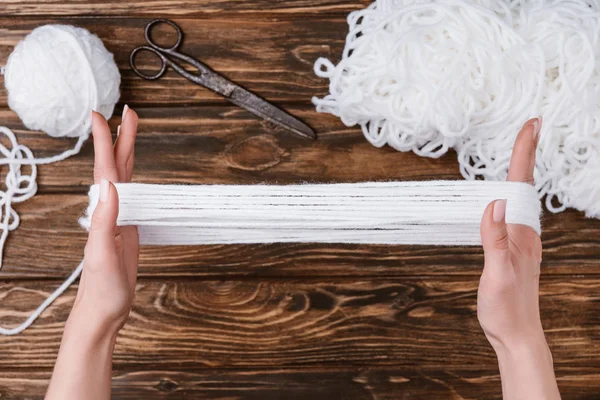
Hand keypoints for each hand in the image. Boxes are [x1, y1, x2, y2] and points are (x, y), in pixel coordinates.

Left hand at [46, 107, 138, 399]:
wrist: (104, 311)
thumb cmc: (102, 289)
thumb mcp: (102, 256)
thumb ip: (104, 221)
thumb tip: (109, 186)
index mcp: (102, 213)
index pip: (104, 170)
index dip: (104, 142)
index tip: (101, 115)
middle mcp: (109, 211)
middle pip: (117, 167)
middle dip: (121, 138)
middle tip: (129, 113)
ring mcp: (119, 219)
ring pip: (125, 179)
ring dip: (128, 154)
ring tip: (133, 133)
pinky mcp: (128, 229)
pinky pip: (134, 196)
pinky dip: (136, 178)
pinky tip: (138, 174)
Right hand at [478, 117, 559, 398]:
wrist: (516, 335)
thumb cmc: (507, 308)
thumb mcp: (498, 273)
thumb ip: (496, 239)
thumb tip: (494, 203)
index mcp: (521, 234)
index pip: (521, 185)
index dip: (525, 154)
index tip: (532, 125)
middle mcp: (523, 234)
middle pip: (523, 185)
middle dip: (526, 153)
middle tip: (529, 127)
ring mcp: (518, 242)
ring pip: (518, 199)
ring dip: (519, 172)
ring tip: (520, 150)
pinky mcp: (510, 250)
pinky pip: (509, 214)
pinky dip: (506, 195)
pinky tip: (500, 197)